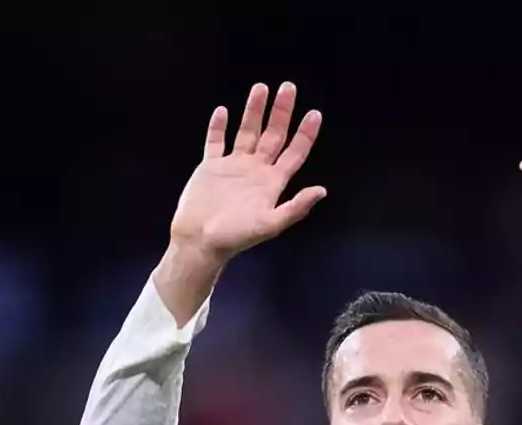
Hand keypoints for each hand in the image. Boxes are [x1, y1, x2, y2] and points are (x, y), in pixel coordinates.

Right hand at [171, 81, 325, 262]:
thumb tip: (322, 190)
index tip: (314, 113)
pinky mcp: (211, 167)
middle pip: (273, 136)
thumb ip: (296, 207)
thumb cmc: (235, 236)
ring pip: (247, 132)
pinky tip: (223, 111)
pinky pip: (215, 142)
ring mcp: (233, 167)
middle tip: (289, 87)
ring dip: (254, 111)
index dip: (305, 134)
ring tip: (261, 88)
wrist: (199, 241)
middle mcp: (256, 171)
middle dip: (281, 112)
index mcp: (272, 183)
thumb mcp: (270, 224)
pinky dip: (218, 127)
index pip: (294, 153)